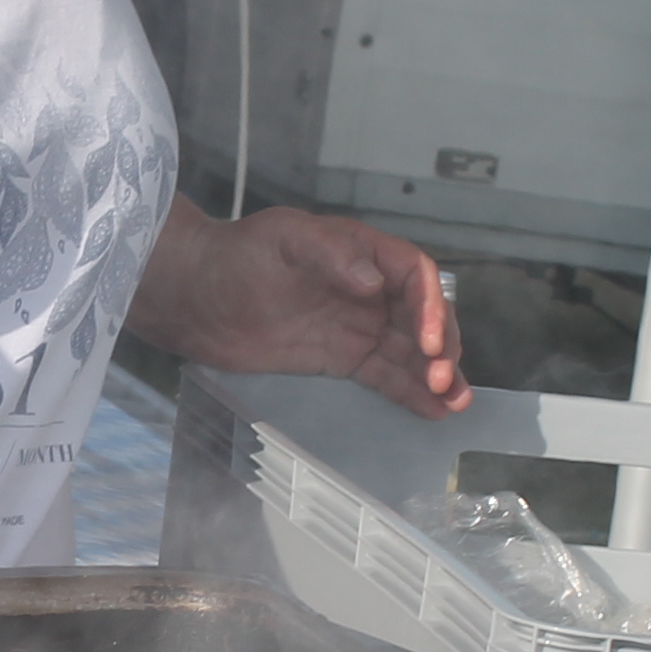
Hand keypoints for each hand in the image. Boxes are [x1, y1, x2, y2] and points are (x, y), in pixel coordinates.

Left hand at [131, 205, 470, 416]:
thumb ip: (331, 254)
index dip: (432, 306)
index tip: (431, 339)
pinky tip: (433, 411)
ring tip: (455, 403)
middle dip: (442, 347)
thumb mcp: (283, 239)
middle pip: (424, 317)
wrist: (196, 297)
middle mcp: (369, 290)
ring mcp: (357, 327)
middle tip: (442, 377)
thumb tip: (373, 282)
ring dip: (437, 375)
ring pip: (412, 351)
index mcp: (363, 253)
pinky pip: (386, 376)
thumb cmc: (237, 256)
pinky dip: (410, 392)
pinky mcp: (342, 359)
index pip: (415, 276)